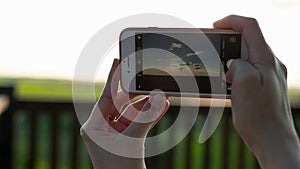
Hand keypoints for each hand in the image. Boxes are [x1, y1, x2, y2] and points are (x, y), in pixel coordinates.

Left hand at [80, 59, 169, 168]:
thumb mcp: (133, 139)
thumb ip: (147, 117)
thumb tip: (160, 97)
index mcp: (94, 126)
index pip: (105, 96)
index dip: (114, 78)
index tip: (119, 61)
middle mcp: (102, 127)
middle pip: (120, 102)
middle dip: (136, 93)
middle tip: (146, 78)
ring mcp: (113, 133)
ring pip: (131, 112)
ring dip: (147, 105)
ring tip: (162, 95)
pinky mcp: (125, 138)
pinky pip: (137, 122)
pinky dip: (149, 116)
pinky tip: (162, 106)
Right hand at [214, 15, 299, 168]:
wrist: (272, 140)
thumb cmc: (259, 116)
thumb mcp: (243, 83)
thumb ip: (238, 64)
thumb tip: (234, 64)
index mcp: (267, 59)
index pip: (250, 27)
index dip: (231, 21)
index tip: (214, 26)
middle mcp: (270, 64)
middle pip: (247, 41)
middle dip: (227, 43)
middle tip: (212, 51)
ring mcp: (268, 76)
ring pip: (246, 57)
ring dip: (230, 60)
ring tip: (219, 72)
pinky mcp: (264, 86)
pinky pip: (248, 71)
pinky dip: (235, 72)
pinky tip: (227, 84)